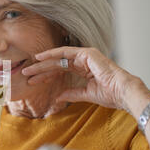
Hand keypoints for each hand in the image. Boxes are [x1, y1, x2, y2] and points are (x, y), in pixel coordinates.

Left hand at [21, 46, 136, 109]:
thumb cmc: (110, 94)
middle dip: (40, 69)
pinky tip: (40, 58)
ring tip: (28, 69)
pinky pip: (65, 52)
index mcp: (84, 69)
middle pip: (56, 64)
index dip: (46, 75)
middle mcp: (84, 61)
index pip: (60, 71)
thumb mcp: (85, 94)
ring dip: (42, 63)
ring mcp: (85, 56)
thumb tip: (58, 97)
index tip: (33, 80)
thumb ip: (71, 94)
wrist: (123, 93)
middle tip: (26, 74)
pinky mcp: (87, 54)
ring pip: (58, 58)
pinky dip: (52, 54)